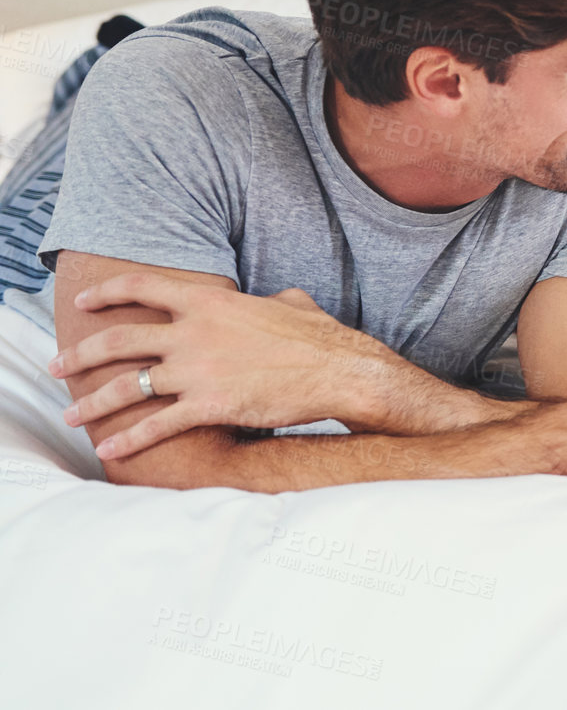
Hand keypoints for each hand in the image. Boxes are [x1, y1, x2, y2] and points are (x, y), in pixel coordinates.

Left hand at [50, 272, 410, 457]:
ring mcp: (197, 371)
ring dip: (91, 402)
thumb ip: (267, 300)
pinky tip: (110, 447)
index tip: (85, 302)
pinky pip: (156, 425)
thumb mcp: (291, 303)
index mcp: (211, 302)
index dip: (108, 292)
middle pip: (119, 340)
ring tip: (71, 415)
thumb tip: (272, 299)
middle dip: (80, 354)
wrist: (339, 371)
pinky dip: (128, 438)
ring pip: (126, 386)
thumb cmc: (320, 337)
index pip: (144, 287)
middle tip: (58, 366)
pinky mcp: (208, 406)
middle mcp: (193, 333)